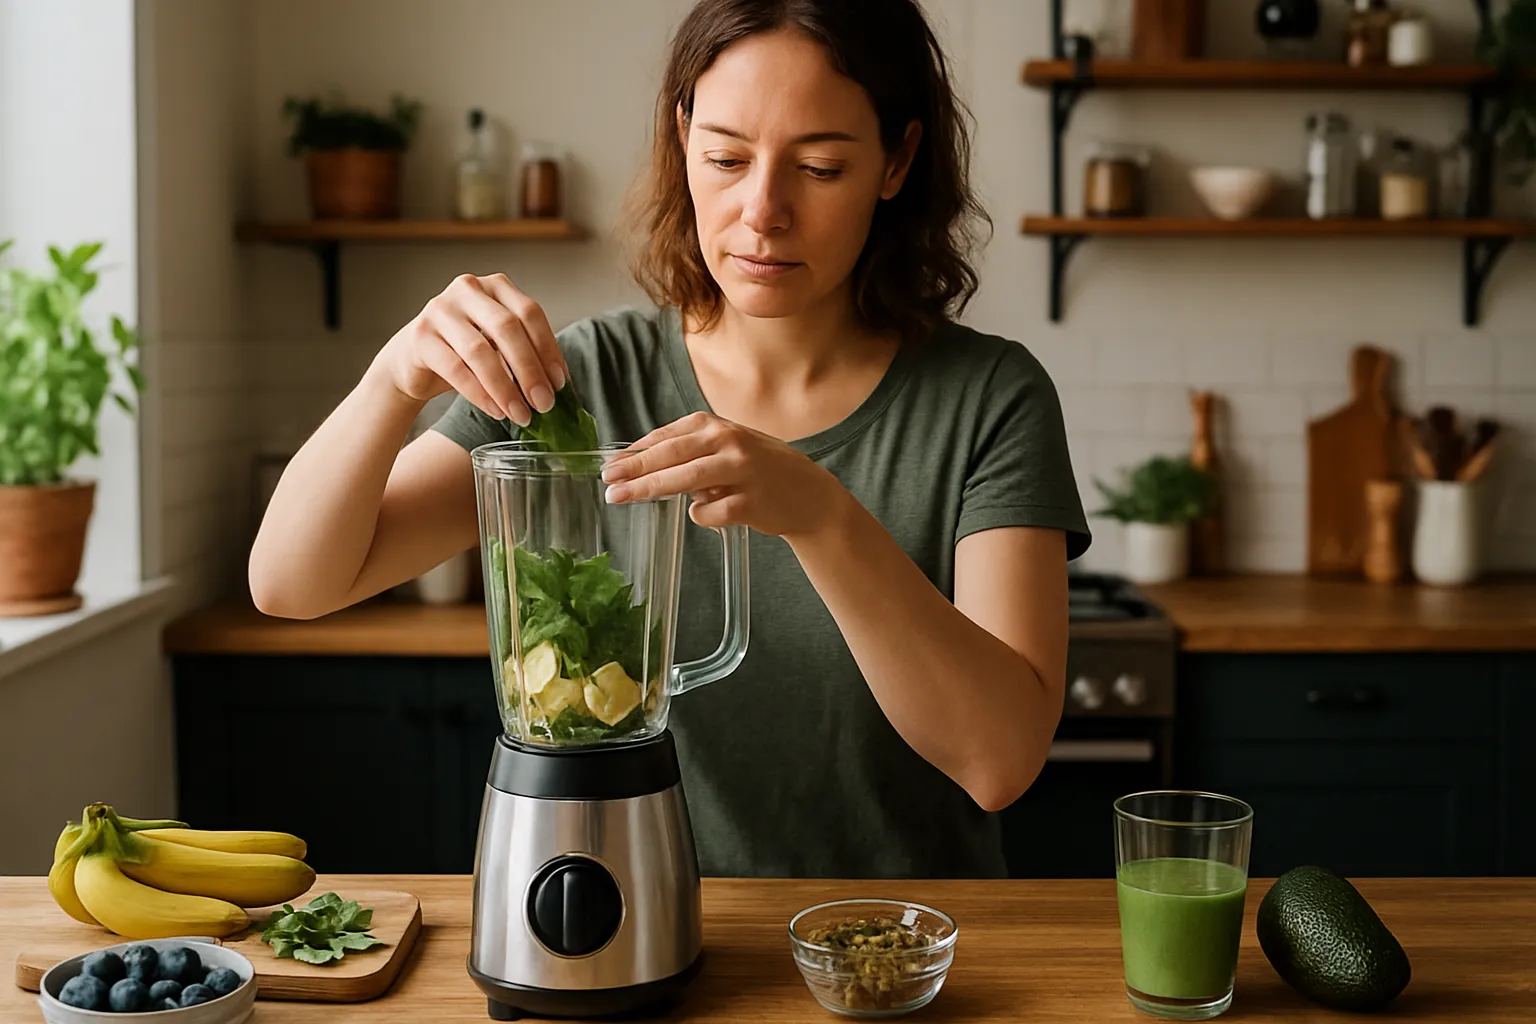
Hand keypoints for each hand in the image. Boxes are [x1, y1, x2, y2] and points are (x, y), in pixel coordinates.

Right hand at [370, 273, 568, 425]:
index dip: (548, 349)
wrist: (412, 361)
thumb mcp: (498, 344)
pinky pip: (456, 369)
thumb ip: (524, 352)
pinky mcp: (420, 336)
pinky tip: (496, 411)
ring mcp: (440, 310)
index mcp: (495, 286)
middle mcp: (467, 289)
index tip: (560, 383)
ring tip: (520, 414)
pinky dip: (480, 394)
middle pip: (507, 329)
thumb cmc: (464, 352)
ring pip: (480, 351)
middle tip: (544, 403)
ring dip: (505, 388)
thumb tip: (557, 385)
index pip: (530, 313)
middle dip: (529, 370)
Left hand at [601, 412, 846, 537]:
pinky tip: (709, 513)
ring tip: (621, 499)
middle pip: (669, 455)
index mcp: (716, 425)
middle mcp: (728, 441)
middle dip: (633, 470)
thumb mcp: (726, 446)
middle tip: (606, 482)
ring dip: (648, 490)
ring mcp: (741, 470)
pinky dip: (702, 515)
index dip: (634, 453)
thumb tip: (636, 461)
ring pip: (684, 480)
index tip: (609, 466)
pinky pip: (709, 512)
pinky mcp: (750, 501)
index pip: (665, 438)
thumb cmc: (759, 469)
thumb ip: (688, 450)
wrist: (808, 494)